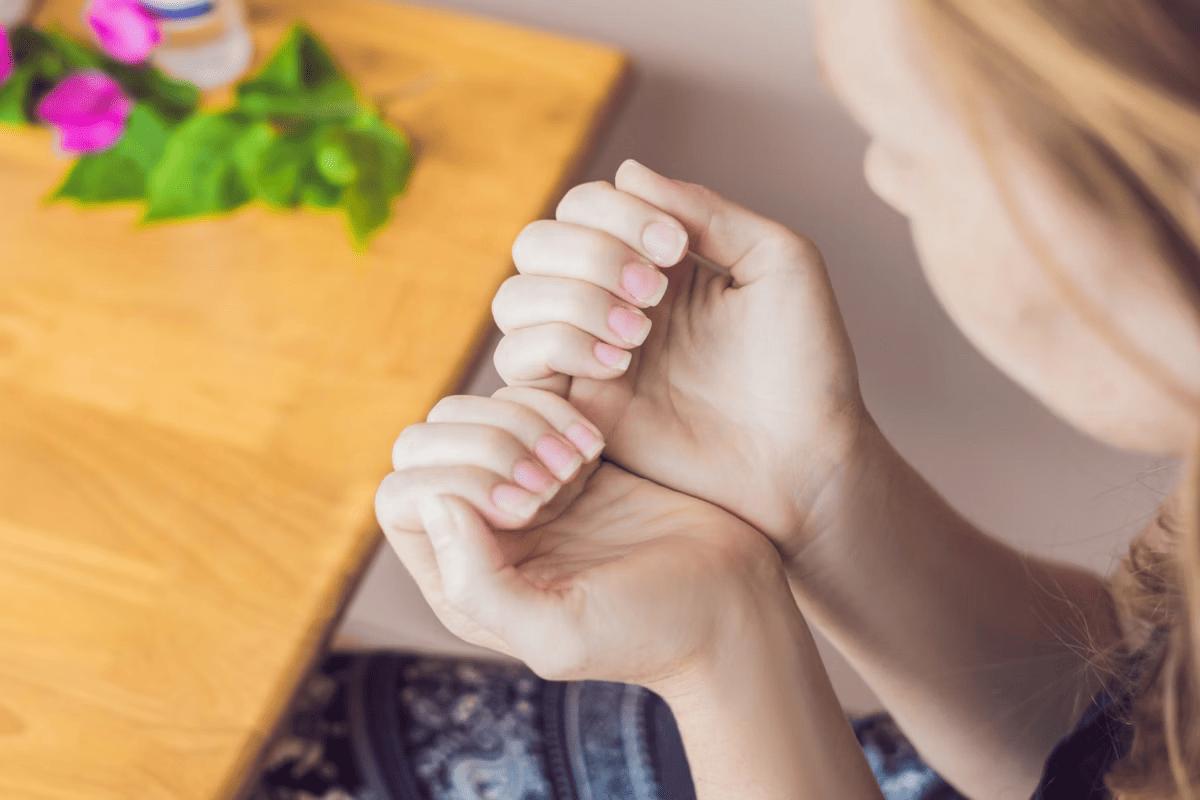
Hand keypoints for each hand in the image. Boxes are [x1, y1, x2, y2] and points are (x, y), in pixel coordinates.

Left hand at [374, 388, 790, 690]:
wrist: (730, 600)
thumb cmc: (649, 629)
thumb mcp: (557, 633)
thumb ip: (477, 584)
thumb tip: (434, 503)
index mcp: (460, 578)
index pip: (402, 497)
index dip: (455, 481)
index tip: (532, 508)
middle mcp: (478, 528)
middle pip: (425, 444)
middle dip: (488, 443)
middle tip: (556, 481)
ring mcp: (519, 485)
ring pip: (471, 411)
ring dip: (524, 423)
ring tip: (580, 465)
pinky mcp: (561, 453)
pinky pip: (525, 398)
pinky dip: (555, 408)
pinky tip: (593, 447)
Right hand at [493, 159, 873, 559]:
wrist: (804, 460)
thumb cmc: (805, 361)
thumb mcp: (778, 261)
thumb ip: (707, 210)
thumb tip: (626, 171)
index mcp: (656, 258)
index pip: (586, 205)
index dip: (614, 213)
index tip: (674, 249)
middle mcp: (610, 299)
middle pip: (536, 243)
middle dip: (589, 256)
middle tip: (654, 295)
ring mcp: (588, 353)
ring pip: (514, 299)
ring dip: (569, 303)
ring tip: (637, 337)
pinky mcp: (577, 408)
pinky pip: (516, 365)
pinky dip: (555, 348)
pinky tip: (616, 367)